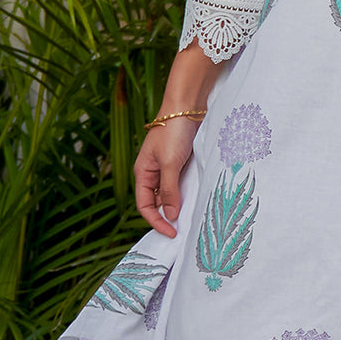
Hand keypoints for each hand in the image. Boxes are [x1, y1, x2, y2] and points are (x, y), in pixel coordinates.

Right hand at [134, 119, 201, 237]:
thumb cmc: (173, 131)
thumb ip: (169, 190)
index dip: (156, 222)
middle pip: (156, 202)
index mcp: (143, 172)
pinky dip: (188, 193)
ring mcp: (167, 167)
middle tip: (183, 231)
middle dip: (167, 217)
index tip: (171, 233)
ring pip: (170, 194)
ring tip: (191, 219)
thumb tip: (170, 216)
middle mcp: (153, 172)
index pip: (144, 206)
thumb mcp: (170, 163)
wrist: (187, 105)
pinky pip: (181, 184)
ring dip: (179, 206)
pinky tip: (197, 200)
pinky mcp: (181, 162)